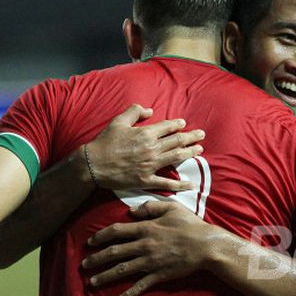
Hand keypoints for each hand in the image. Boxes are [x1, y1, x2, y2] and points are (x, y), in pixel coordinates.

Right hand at [82, 104, 204, 190]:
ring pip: (175, 158)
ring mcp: (150, 165)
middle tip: (201, 135)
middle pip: (176, 141)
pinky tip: (191, 184)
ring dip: (190, 153)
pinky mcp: (146, 180)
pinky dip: (179, 184)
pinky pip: (166, 183)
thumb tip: (149, 110)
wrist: (93, 165)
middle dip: (191, 137)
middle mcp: (151, 149)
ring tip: (200, 150)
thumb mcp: (118, 121)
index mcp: (146, 134)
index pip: (167, 127)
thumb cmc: (105, 142)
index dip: (177, 125)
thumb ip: (134, 112)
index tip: (184, 124)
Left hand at [82, 201, 220, 295]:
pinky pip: (140, 286)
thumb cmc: (190, 225)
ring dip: (105, 276)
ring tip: (92, 282)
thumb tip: (131, 211)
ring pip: (122, 270)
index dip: (101, 236)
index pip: (117, 231)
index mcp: (146, 228)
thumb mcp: (171, 207)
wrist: (206, 246)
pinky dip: (128, 294)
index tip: (90, 241)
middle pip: (114, 252)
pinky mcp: (158, 275)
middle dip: (96, 259)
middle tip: (84, 264)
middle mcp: (144, 245)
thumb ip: (150, 207)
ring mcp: (150, 262)